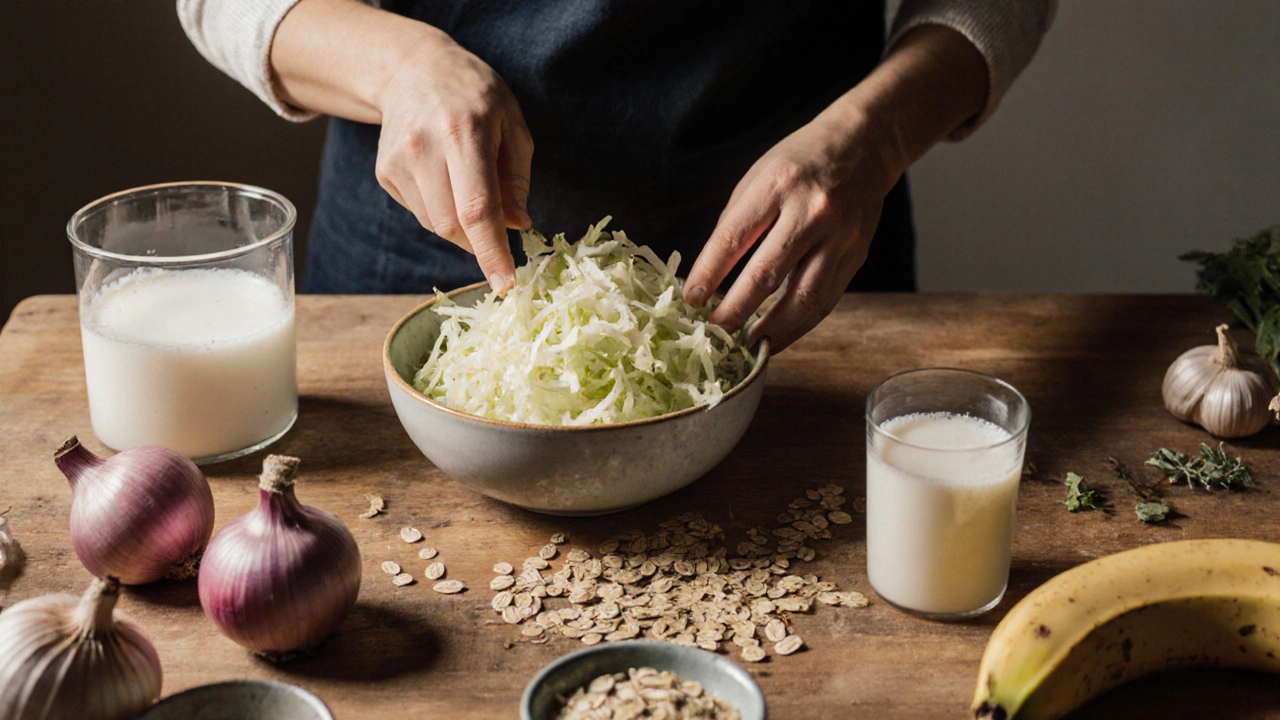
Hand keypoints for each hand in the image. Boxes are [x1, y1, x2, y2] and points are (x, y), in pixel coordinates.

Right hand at [374, 34, 532, 291]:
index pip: (477, 208)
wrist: (412, 68)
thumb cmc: (475, 94)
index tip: (506, 285)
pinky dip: (442, 210)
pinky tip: (445, 178)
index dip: (492, 252)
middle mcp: (425, 148)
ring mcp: (399, 161)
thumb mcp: (512, 123)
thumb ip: (517, 178)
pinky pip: (421, 212)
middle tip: (498, 233)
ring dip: (462, 226)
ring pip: (436, 224)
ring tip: (470, 188)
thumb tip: (518, 226)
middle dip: (480, 243)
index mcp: (464, 133)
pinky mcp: (385, 172)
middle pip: (453, 225)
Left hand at [681, 24, 988, 351]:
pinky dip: (799, 324)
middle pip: (768, 274)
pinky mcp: (856, 254)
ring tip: (748, 347)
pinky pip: (826, 299)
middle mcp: (812, 211)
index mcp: (777, 184)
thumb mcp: (758, 177)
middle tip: (714, 333)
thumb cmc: (800, 162)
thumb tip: (708, 278)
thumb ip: (735, 224)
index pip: (734, 237)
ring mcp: (840, 236)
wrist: (863, 144)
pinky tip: (778, 336)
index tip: (691, 301)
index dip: (709, 274)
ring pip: (804, 298)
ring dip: (773, 330)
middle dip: (736, 310)